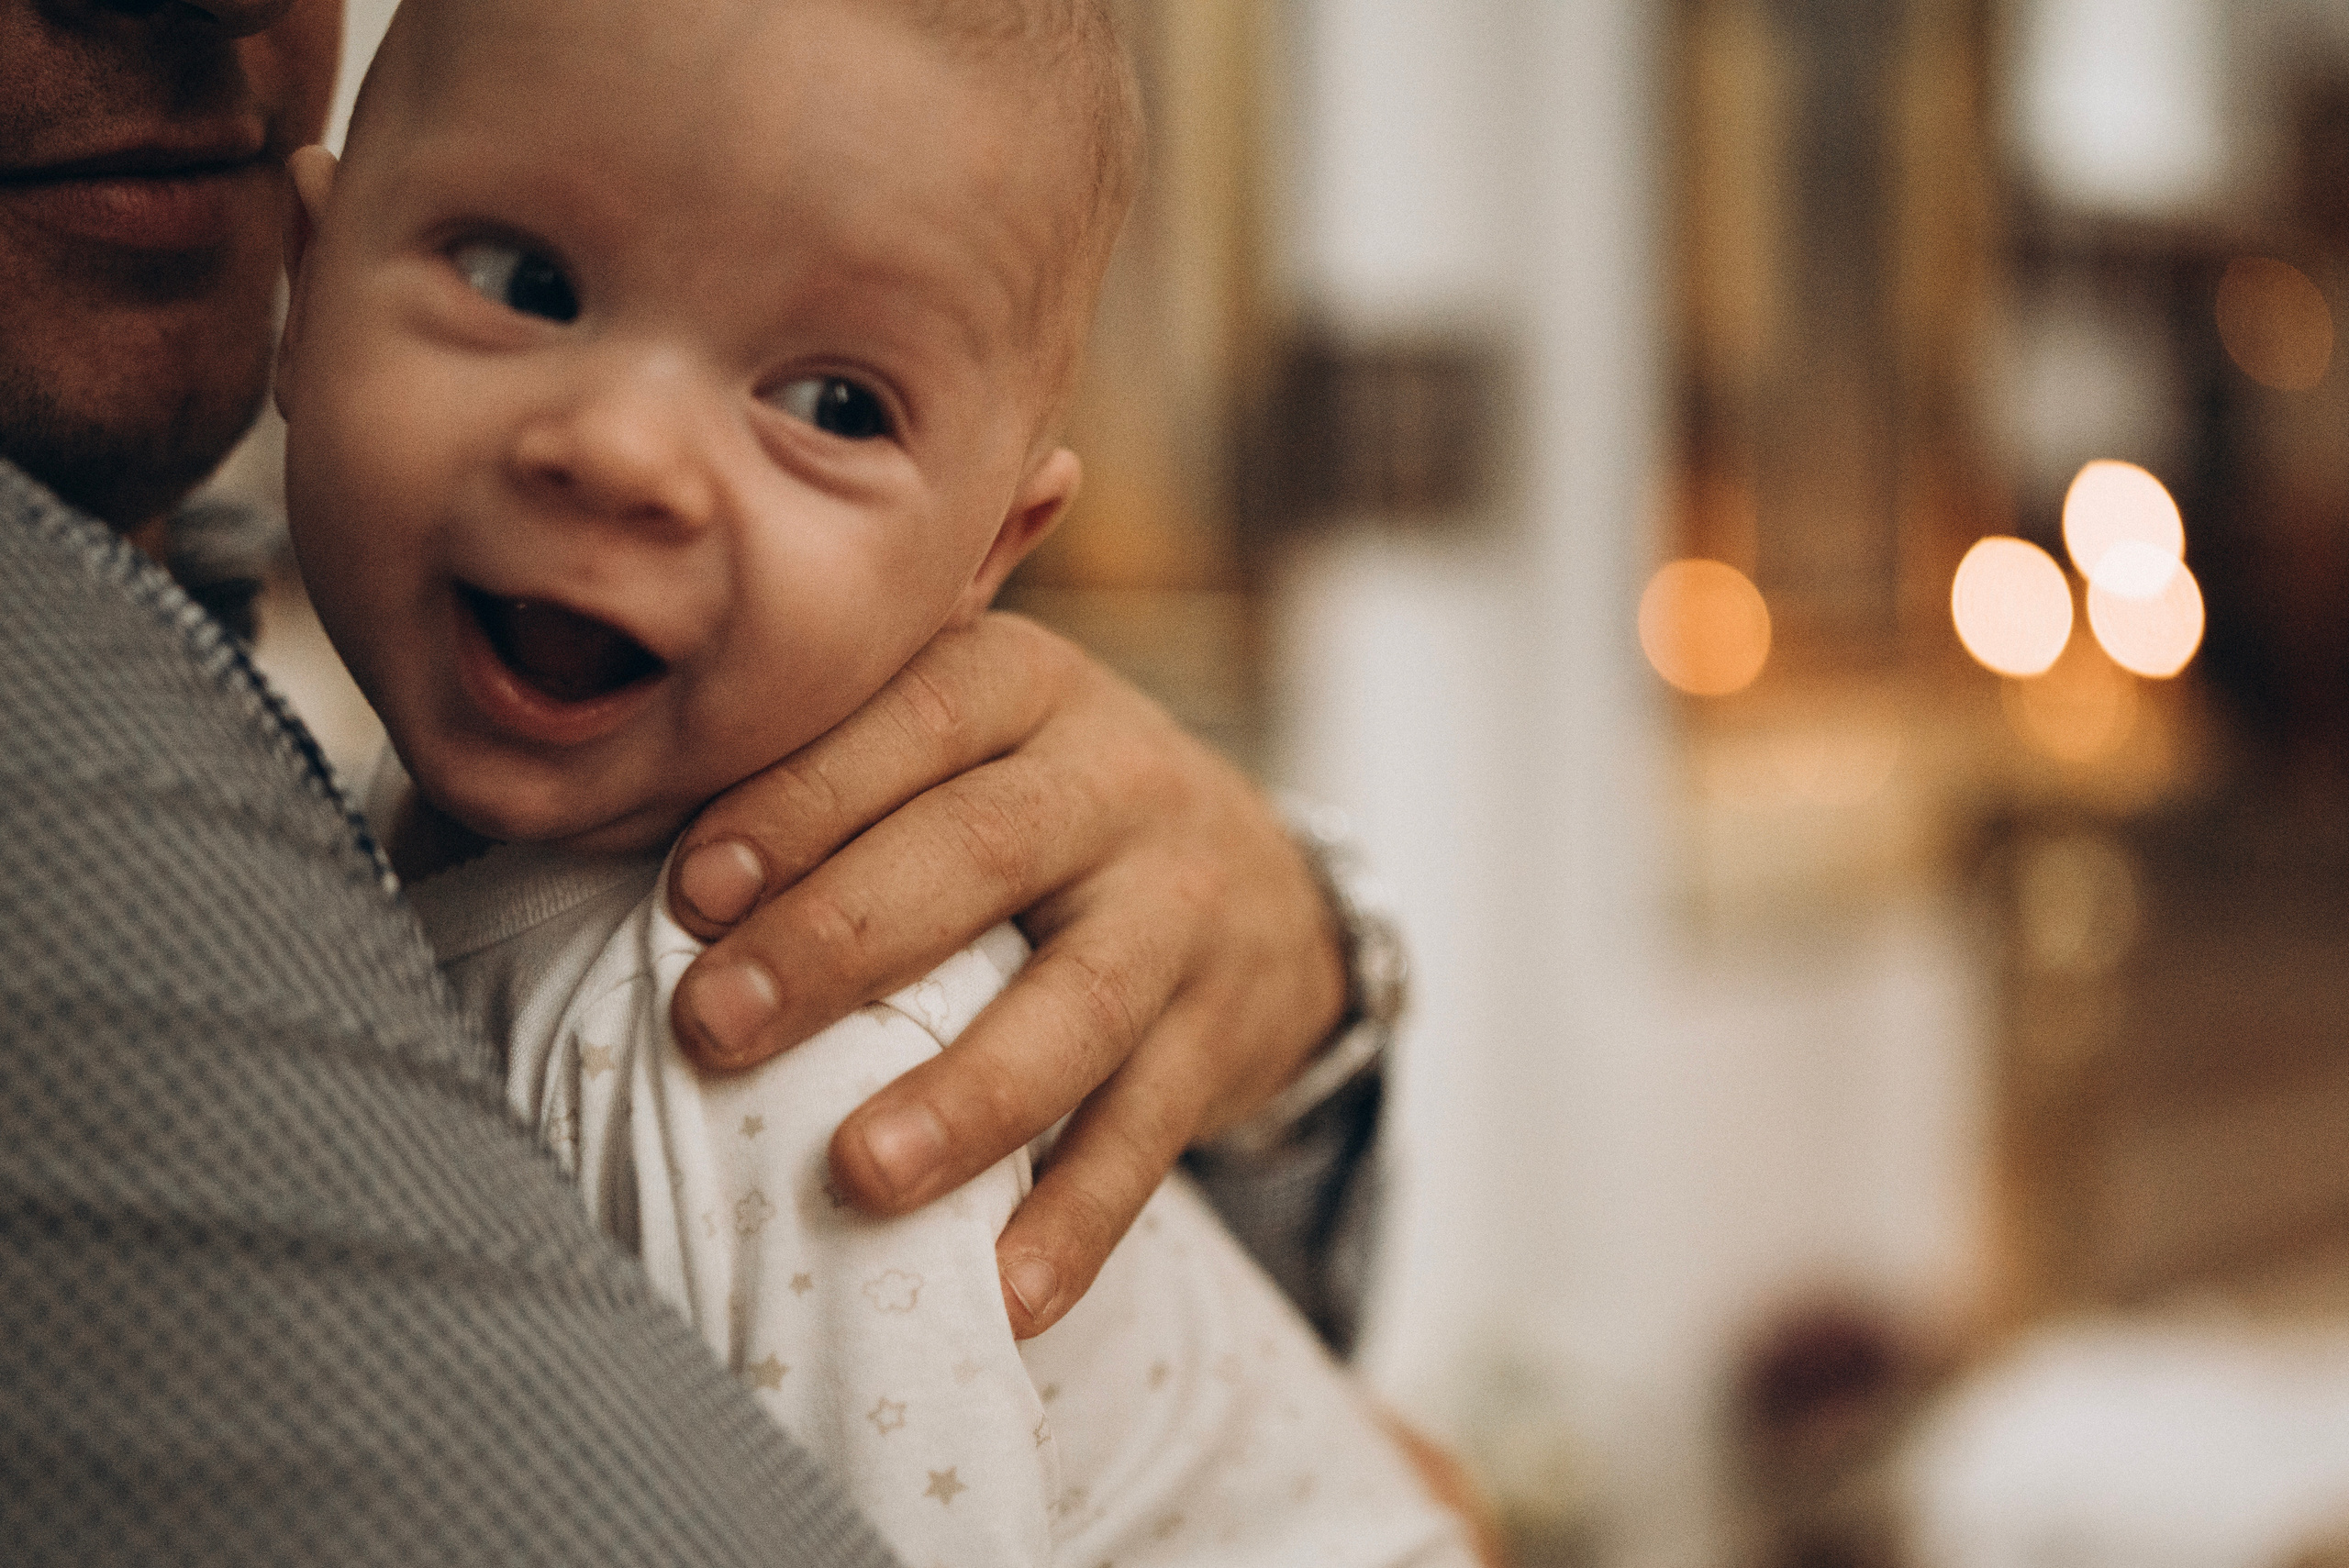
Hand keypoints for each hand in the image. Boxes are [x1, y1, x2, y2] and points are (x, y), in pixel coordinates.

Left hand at [664, 612, 1348, 1335]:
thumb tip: (610, 836)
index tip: (689, 893)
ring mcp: (1184, 911)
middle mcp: (1117, 779)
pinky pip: (1151, 1133)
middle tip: (713, 1027)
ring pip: (1084, 1000)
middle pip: (985, 848)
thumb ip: (835, 755)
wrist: (1272, 888)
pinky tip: (1002, 1298)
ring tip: (859, 1175)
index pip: (914, 716)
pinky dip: (1076, 1221)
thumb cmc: (1042, 812)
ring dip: (970, 1092)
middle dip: (841, 937)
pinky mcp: (1221, 1036)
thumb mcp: (969, 739)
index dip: (802, 798)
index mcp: (1025, 685)